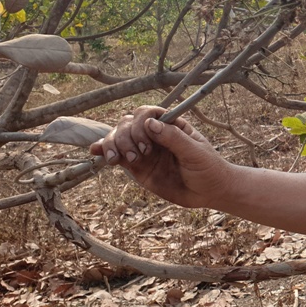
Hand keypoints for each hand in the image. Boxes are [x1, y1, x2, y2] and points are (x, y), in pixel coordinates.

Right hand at [89, 106, 235, 209]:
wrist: (210, 193)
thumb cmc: (209, 168)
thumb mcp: (196, 152)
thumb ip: (174, 138)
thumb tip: (150, 123)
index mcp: (171, 125)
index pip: (148, 113)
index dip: (141, 122)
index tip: (147, 140)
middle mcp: (155, 135)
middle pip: (128, 124)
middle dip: (126, 136)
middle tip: (138, 155)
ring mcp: (144, 150)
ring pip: (119, 137)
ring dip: (113, 144)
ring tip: (118, 160)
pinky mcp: (138, 167)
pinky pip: (118, 156)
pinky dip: (104, 152)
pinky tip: (95, 152)